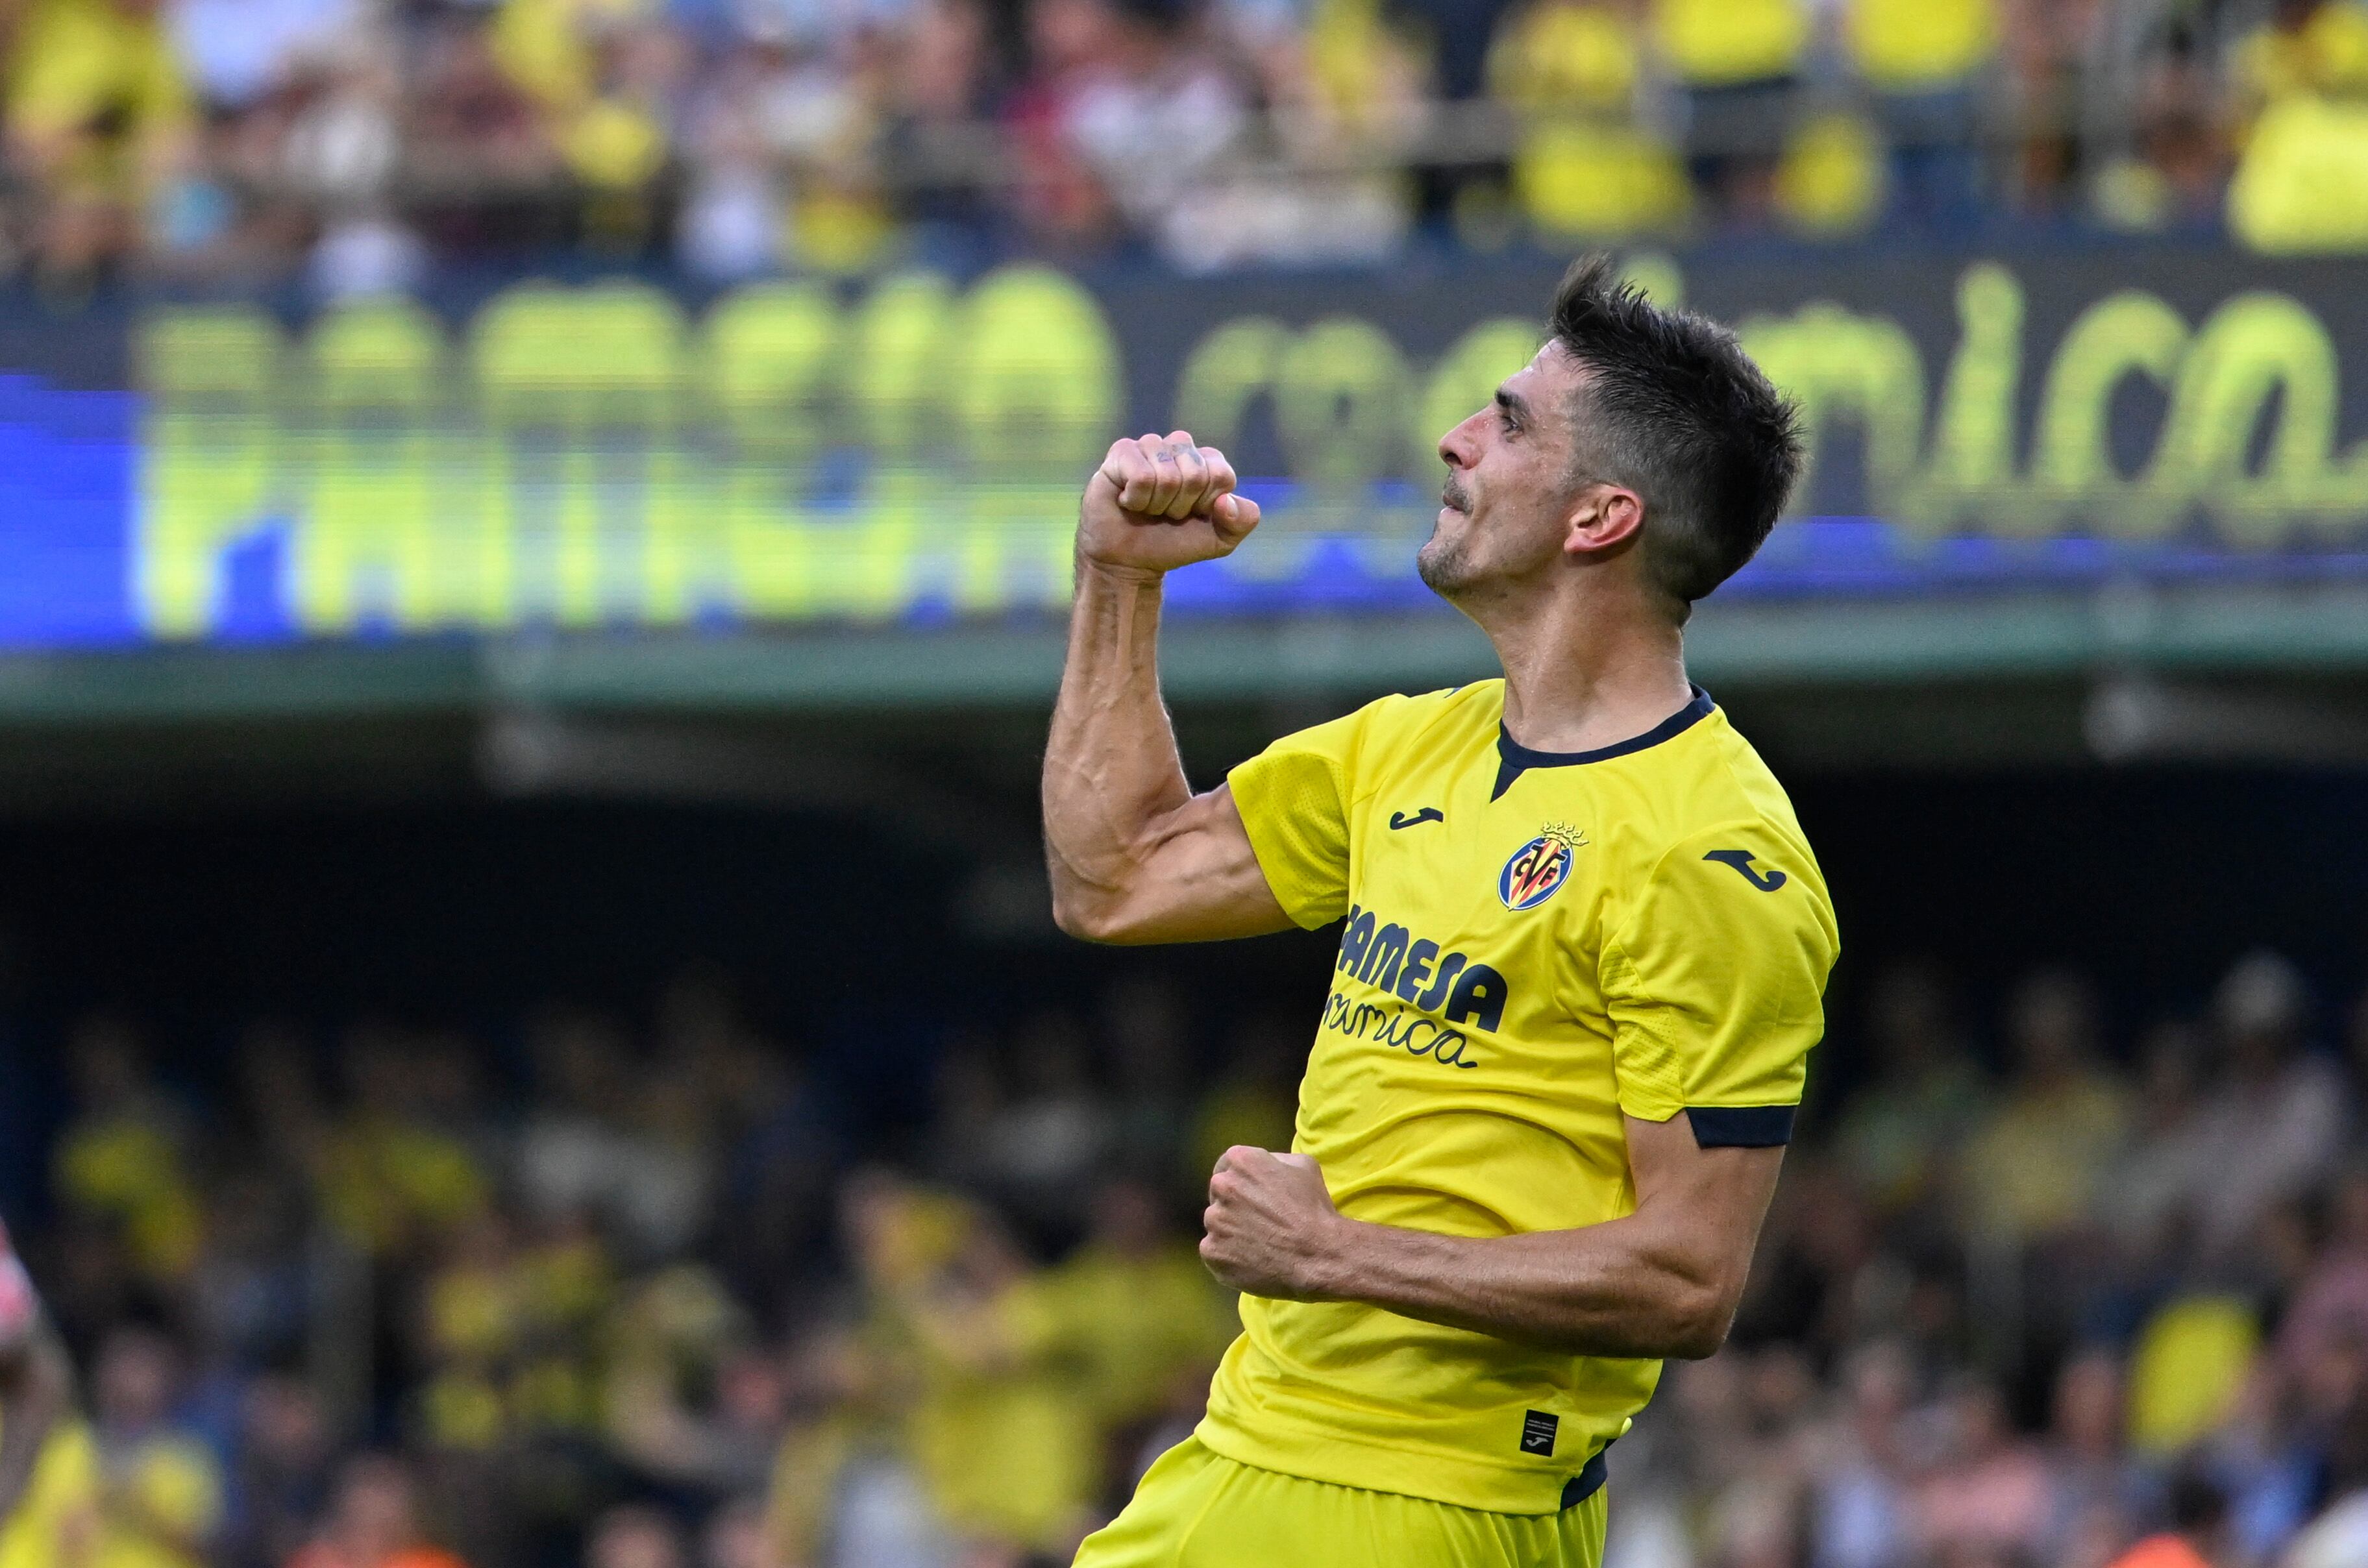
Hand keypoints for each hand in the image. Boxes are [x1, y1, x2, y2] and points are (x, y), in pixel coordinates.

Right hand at [1078, 431, 1261, 578]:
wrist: (1130, 561)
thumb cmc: (1174, 544)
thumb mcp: (1220, 541)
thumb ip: (1241, 521)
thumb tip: (1226, 501)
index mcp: (1208, 461)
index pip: (1222, 475)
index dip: (1206, 504)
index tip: (1191, 514)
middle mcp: (1180, 446)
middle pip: (1196, 474)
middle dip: (1180, 506)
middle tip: (1165, 513)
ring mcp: (1151, 445)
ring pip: (1167, 475)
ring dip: (1156, 504)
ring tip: (1146, 508)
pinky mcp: (1122, 451)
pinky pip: (1141, 476)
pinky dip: (1136, 499)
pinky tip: (1128, 501)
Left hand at [1200, 1146, 1347, 1299]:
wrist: (1317, 1255)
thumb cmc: (1313, 1208)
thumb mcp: (1304, 1165)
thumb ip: (1274, 1159)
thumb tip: (1264, 1166)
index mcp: (1241, 1161)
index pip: (1227, 1165)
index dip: (1240, 1181)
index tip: (1251, 1195)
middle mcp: (1221, 1186)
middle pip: (1219, 1194)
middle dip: (1234, 1204)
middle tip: (1258, 1221)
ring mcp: (1214, 1221)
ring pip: (1217, 1223)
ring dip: (1231, 1230)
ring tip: (1258, 1243)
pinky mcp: (1211, 1251)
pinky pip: (1214, 1251)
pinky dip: (1228, 1257)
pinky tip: (1251, 1260)